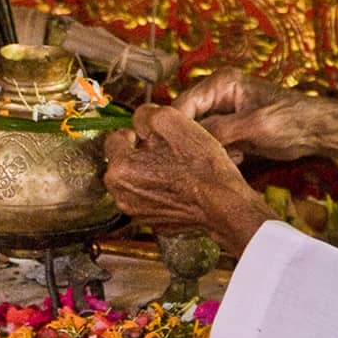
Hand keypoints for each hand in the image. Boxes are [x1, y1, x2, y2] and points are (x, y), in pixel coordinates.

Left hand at [104, 105, 276, 253]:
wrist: (223, 203)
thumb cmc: (200, 167)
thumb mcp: (172, 121)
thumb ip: (147, 114)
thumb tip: (141, 119)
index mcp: (120, 169)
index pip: (115, 139)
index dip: (135, 132)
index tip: (151, 135)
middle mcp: (122, 195)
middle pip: (124, 163)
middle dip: (141, 154)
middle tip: (168, 150)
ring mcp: (137, 213)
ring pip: (137, 182)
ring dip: (151, 173)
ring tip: (176, 168)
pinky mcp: (154, 223)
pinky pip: (152, 200)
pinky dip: (162, 192)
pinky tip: (181, 186)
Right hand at [173, 69, 328, 163]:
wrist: (314, 130)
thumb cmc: (291, 119)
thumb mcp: (254, 125)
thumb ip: (221, 130)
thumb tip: (191, 139)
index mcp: (222, 83)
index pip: (183, 104)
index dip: (177, 127)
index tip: (175, 149)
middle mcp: (218, 95)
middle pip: (187, 121)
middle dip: (198, 141)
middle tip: (213, 156)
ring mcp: (223, 113)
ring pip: (199, 136)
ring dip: (212, 149)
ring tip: (236, 154)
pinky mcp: (230, 130)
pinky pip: (213, 144)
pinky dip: (222, 154)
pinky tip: (241, 156)